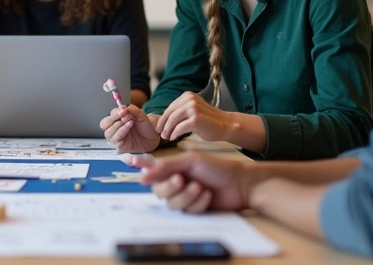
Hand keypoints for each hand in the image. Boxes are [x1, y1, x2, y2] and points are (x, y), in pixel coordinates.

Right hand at [100, 105, 160, 152]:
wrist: (153, 138)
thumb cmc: (145, 126)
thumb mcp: (140, 115)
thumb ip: (131, 109)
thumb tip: (122, 107)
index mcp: (116, 121)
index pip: (110, 115)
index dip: (116, 112)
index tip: (123, 109)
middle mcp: (113, 129)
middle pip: (105, 123)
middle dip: (114, 117)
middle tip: (124, 113)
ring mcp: (115, 138)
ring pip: (108, 131)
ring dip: (119, 124)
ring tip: (130, 121)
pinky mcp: (118, 146)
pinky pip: (115, 138)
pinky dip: (122, 130)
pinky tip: (129, 126)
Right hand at [134, 152, 252, 211]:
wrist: (239, 183)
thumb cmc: (216, 167)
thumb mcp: (189, 161)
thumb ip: (166, 167)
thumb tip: (142, 176)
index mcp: (172, 169)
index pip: (152, 170)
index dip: (143, 169)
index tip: (133, 165)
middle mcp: (175, 184)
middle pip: (159, 192)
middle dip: (169, 187)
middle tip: (180, 179)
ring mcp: (185, 198)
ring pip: (173, 204)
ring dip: (186, 196)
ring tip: (200, 187)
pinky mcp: (194, 211)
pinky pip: (188, 211)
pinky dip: (198, 202)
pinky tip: (208, 195)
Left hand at [157, 91, 232, 142]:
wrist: (226, 125)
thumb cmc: (208, 121)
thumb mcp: (193, 110)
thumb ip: (181, 111)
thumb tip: (163, 121)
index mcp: (188, 96)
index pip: (170, 108)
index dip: (163, 118)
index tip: (159, 127)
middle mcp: (190, 99)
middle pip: (170, 114)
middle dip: (163, 125)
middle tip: (160, 134)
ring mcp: (193, 108)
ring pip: (173, 120)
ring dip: (167, 130)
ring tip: (166, 137)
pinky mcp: (196, 119)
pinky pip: (179, 128)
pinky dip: (174, 134)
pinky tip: (173, 138)